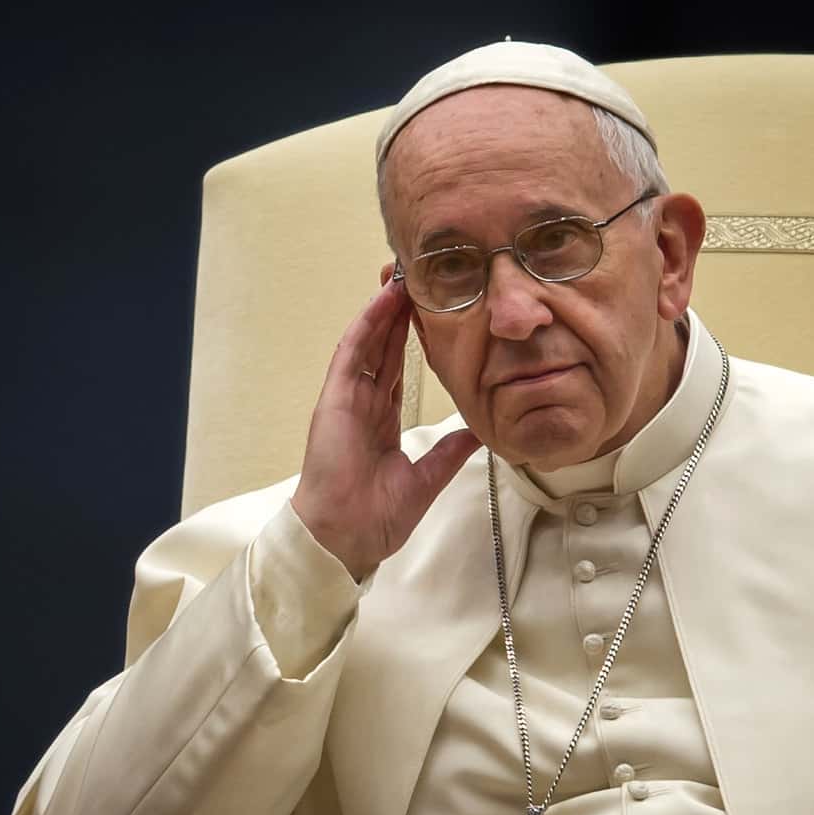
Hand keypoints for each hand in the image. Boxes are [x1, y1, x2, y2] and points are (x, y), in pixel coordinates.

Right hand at [290, 280, 481, 579]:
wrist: (345, 537)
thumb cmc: (374, 517)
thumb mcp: (425, 478)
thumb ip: (449, 451)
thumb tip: (478, 432)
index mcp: (380, 421)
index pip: (398, 369)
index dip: (412, 338)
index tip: (431, 312)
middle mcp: (363, 403)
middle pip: (384, 347)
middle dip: (399, 313)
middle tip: (418, 279)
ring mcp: (347, 399)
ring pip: (369, 342)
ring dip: (384, 309)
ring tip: (403, 276)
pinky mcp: (335, 399)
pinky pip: (351, 353)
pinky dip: (367, 325)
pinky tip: (382, 300)